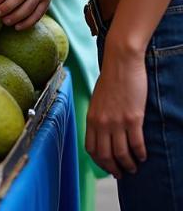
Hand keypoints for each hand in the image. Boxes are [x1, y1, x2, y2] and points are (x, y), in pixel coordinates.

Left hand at [86, 45, 147, 177]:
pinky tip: (144, 155)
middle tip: (122, 173)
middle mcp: (102, 122)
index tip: (108, 166)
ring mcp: (117, 121)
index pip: (91, 148)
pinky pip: (137, 145)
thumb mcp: (98, 99)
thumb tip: (104, 131)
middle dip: (114, 169)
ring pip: (122, 154)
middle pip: (105, 156)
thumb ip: (99, 116)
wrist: (121, 62)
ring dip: (129, 165)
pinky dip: (140, 154)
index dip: (100, 162)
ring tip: (134, 167)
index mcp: (91, 117)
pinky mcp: (133, 119)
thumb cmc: (111, 79)